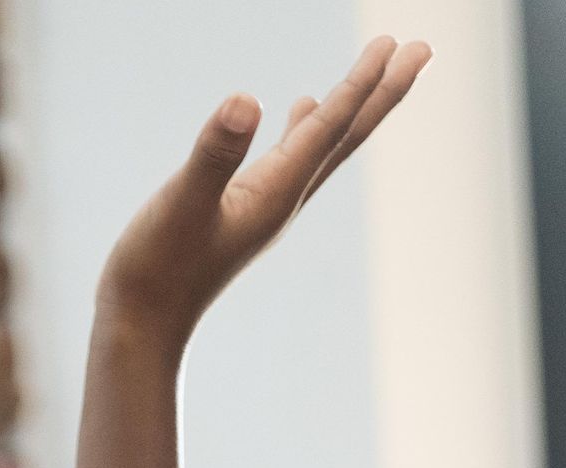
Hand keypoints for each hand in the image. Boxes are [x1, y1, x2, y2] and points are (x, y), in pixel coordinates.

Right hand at [98, 36, 430, 355]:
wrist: (141, 328)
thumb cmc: (156, 269)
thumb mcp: (181, 204)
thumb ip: (214, 154)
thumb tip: (246, 100)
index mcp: (276, 192)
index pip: (330, 127)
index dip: (362, 83)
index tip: (392, 41)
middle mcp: (282, 199)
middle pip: (346, 137)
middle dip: (384, 92)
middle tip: (424, 49)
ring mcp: (266, 206)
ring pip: (323, 145)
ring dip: (352, 107)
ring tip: (377, 73)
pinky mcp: (245, 209)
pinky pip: (293, 158)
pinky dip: (309, 127)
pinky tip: (303, 109)